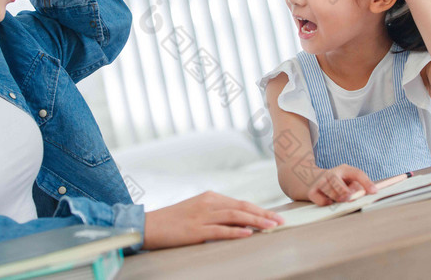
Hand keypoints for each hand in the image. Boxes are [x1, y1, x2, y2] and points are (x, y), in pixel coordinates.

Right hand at [142, 191, 284, 249]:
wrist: (148, 225)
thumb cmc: (174, 221)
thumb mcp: (197, 212)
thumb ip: (217, 214)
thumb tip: (241, 223)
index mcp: (210, 197)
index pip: (240, 203)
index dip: (259, 210)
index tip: (275, 216)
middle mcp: (208, 203)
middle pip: (242, 207)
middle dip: (263, 214)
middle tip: (281, 221)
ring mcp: (202, 216)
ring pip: (235, 216)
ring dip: (256, 221)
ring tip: (271, 226)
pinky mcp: (195, 230)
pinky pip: (219, 230)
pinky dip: (235, 231)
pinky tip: (248, 233)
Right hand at [307, 165, 376, 205]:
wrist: (313, 180)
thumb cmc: (338, 183)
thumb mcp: (350, 181)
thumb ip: (360, 187)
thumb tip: (371, 193)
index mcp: (344, 169)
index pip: (356, 173)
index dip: (366, 182)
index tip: (374, 192)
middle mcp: (331, 173)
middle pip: (336, 180)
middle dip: (344, 191)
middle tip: (350, 198)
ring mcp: (320, 181)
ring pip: (328, 190)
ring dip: (336, 198)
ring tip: (341, 200)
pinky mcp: (312, 191)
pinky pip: (320, 200)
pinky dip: (326, 203)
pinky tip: (330, 202)